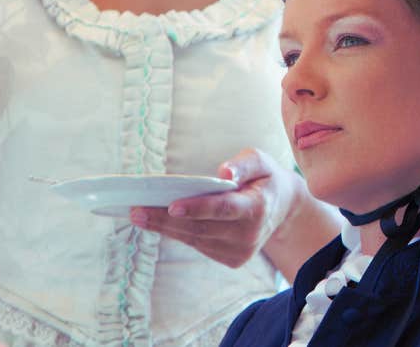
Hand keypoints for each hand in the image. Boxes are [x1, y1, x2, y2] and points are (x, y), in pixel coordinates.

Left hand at [129, 148, 299, 268]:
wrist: (283, 209)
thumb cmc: (265, 178)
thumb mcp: (261, 160)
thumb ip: (243, 164)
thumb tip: (224, 171)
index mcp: (258, 207)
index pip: (224, 208)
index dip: (198, 208)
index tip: (172, 205)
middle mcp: (249, 234)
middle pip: (202, 227)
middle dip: (166, 219)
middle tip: (136, 209)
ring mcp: (240, 251)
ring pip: (196, 239)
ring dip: (166, 228)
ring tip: (139, 214)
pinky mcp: (232, 259)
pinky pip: (199, 244)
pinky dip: (178, 233)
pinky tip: (159, 222)